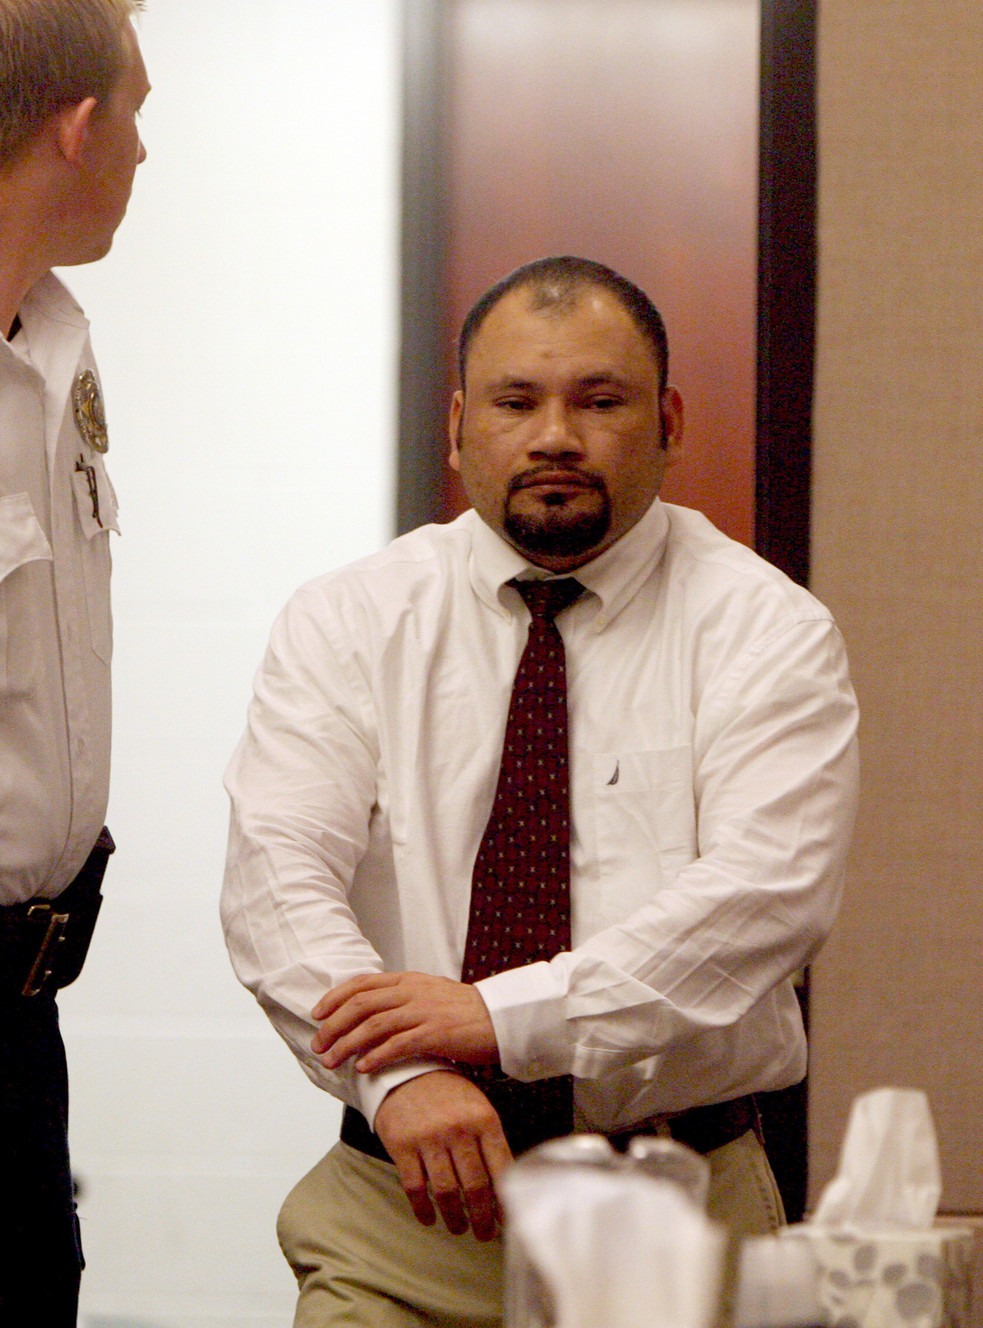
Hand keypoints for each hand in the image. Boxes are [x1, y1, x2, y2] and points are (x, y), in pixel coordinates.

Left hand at [310, 971, 498, 1073]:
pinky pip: (398, 1045)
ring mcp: (423, 1011)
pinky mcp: (435, 1034)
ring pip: (373, 1025)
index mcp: (409, 980)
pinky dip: (377, 1056)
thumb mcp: (430, 994)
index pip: (362, 983)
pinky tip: (363, 1068)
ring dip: (347, 1044)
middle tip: (318, 1045)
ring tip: (332, 1061)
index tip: (317, 1014)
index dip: (335, 998)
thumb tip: (371, 1017)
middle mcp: (412, 991)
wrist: (501, 1017)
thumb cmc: (466, 1011)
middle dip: (334, 1026)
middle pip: (361, 1004)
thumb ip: (402, 1000)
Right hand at [372, 1070, 511, 1239]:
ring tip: (460, 1228)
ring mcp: (429, 1138)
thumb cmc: (449, 1095)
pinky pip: (415, 1188)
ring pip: (446, 1192)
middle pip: (475, 1186)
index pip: (501, 1169)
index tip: (508, 1221)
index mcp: (484, 1120)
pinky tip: (429, 1219)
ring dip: (455, 1218)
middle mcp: (459, 1130)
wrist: (409, 1071)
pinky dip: (423, 1210)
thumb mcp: (478, 1108)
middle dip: (482, 1218)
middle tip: (485, 1235)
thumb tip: (504, 1186)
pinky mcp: (403, 1146)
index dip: (506, 1201)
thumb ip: (490, 1142)